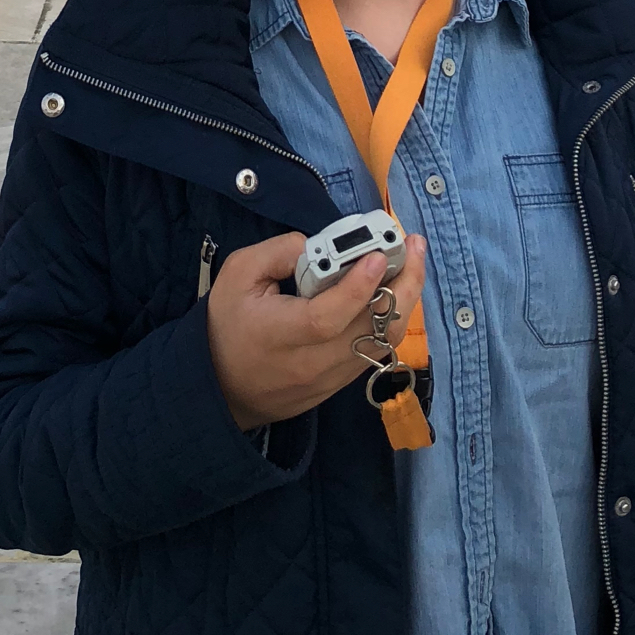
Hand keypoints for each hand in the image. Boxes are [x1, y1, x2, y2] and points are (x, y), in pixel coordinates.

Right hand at [206, 230, 426, 430]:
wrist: (219, 388)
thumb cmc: (226, 326)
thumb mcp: (237, 275)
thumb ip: (276, 252)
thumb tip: (317, 245)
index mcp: (282, 334)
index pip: (328, 317)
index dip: (357, 288)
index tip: (379, 256)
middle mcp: (313, 362)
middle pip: (372, 330)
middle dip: (402, 285)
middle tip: (415, 247)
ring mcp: (330, 379)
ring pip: (383, 343)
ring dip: (405, 302)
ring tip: (413, 263)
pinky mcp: (338, 386)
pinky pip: (376, 353)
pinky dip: (392, 321)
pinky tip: (396, 292)